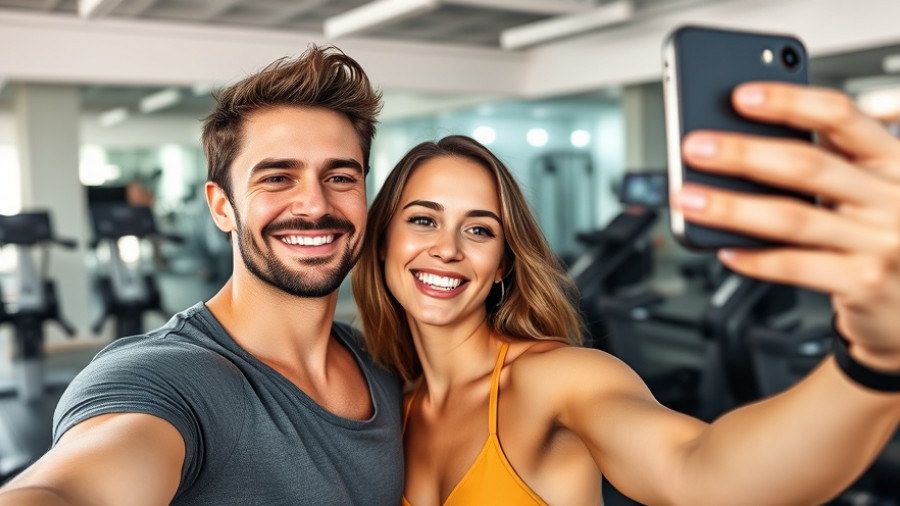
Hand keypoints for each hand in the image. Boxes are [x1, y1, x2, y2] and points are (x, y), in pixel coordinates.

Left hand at [674, 82, 899, 370]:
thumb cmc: (879, 238)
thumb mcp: (870, 191)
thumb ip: (829, 164)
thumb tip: (744, 139)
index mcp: (893, 160)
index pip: (841, 115)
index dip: (789, 102)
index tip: (741, 96)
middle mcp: (894, 196)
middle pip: (807, 164)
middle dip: (742, 153)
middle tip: (695, 147)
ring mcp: (882, 241)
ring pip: (792, 216)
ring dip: (732, 207)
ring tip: (690, 198)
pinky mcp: (865, 282)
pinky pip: (796, 265)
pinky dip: (755, 258)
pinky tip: (724, 250)